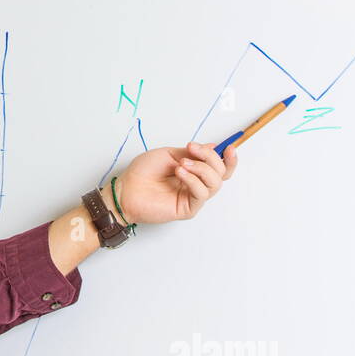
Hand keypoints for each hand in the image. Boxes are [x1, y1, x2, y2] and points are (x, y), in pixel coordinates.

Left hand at [112, 141, 237, 224]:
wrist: (126, 189)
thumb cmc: (142, 172)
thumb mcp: (169, 154)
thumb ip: (192, 152)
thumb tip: (213, 146)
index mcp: (194, 171)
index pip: (219, 167)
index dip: (228, 158)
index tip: (228, 147)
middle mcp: (196, 184)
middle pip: (221, 174)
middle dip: (211, 158)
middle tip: (192, 150)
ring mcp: (192, 197)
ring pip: (215, 184)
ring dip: (201, 169)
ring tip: (182, 164)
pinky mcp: (188, 209)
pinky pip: (201, 194)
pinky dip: (193, 180)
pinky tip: (180, 173)